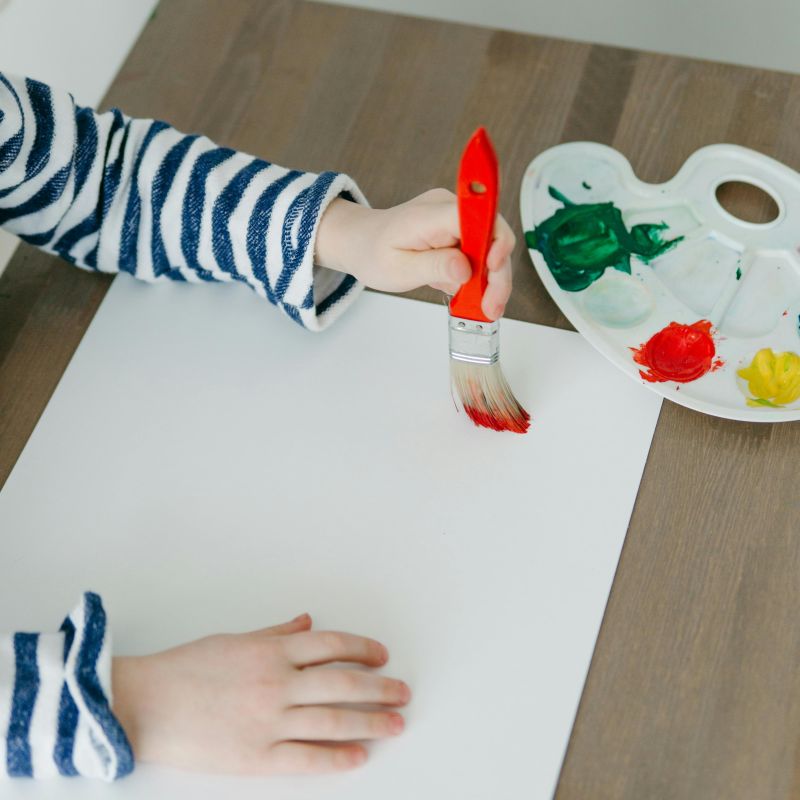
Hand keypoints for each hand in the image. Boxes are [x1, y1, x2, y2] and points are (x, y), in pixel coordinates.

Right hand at [112, 614, 409, 774]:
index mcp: (272, 651)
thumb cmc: (186, 668)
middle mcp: (277, 683)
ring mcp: (269, 721)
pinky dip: (336, 757)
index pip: (331, 645)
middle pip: (342, 682)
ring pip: (332, 719)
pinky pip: (306, 757)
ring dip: (370, 721)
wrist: (145, 704)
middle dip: (378, 687)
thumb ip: (275, 633)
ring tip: (396, 723)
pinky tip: (359, 755)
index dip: (362, 649)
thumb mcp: (234, 640)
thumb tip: (307, 621)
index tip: (382, 656)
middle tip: (402, 692)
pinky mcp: (256, 756)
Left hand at [315, 189, 515, 320]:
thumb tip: (465, 269)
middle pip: (492, 236)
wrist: (362, 243)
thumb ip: (433, 266)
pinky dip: (479, 278)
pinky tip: (470, 296)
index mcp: (431, 213)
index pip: (477, 216)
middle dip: (497, 274)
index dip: (494, 239)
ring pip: (490, 249)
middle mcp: (449, 209)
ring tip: (484, 309)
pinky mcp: (459, 233)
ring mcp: (456, 220)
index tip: (493, 268)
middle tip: (492, 307)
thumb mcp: (398, 269)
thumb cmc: (374, 252)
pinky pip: (480, 254)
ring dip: (491, 281)